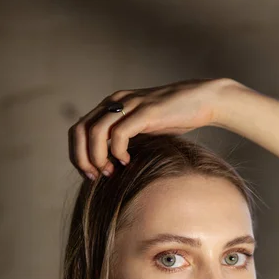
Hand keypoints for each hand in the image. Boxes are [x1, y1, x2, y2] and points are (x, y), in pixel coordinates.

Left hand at [68, 77, 238, 178]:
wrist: (201, 101)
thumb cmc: (173, 119)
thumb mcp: (141, 129)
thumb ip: (123, 139)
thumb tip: (108, 165)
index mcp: (110, 106)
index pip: (77, 130)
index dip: (77, 155)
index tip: (91, 174)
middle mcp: (115, 102)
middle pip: (79, 130)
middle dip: (81, 158)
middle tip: (95, 177)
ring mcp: (129, 105)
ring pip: (95, 132)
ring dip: (97, 157)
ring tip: (110, 172)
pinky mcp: (145, 112)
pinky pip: (119, 134)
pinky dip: (118, 152)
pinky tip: (128, 161)